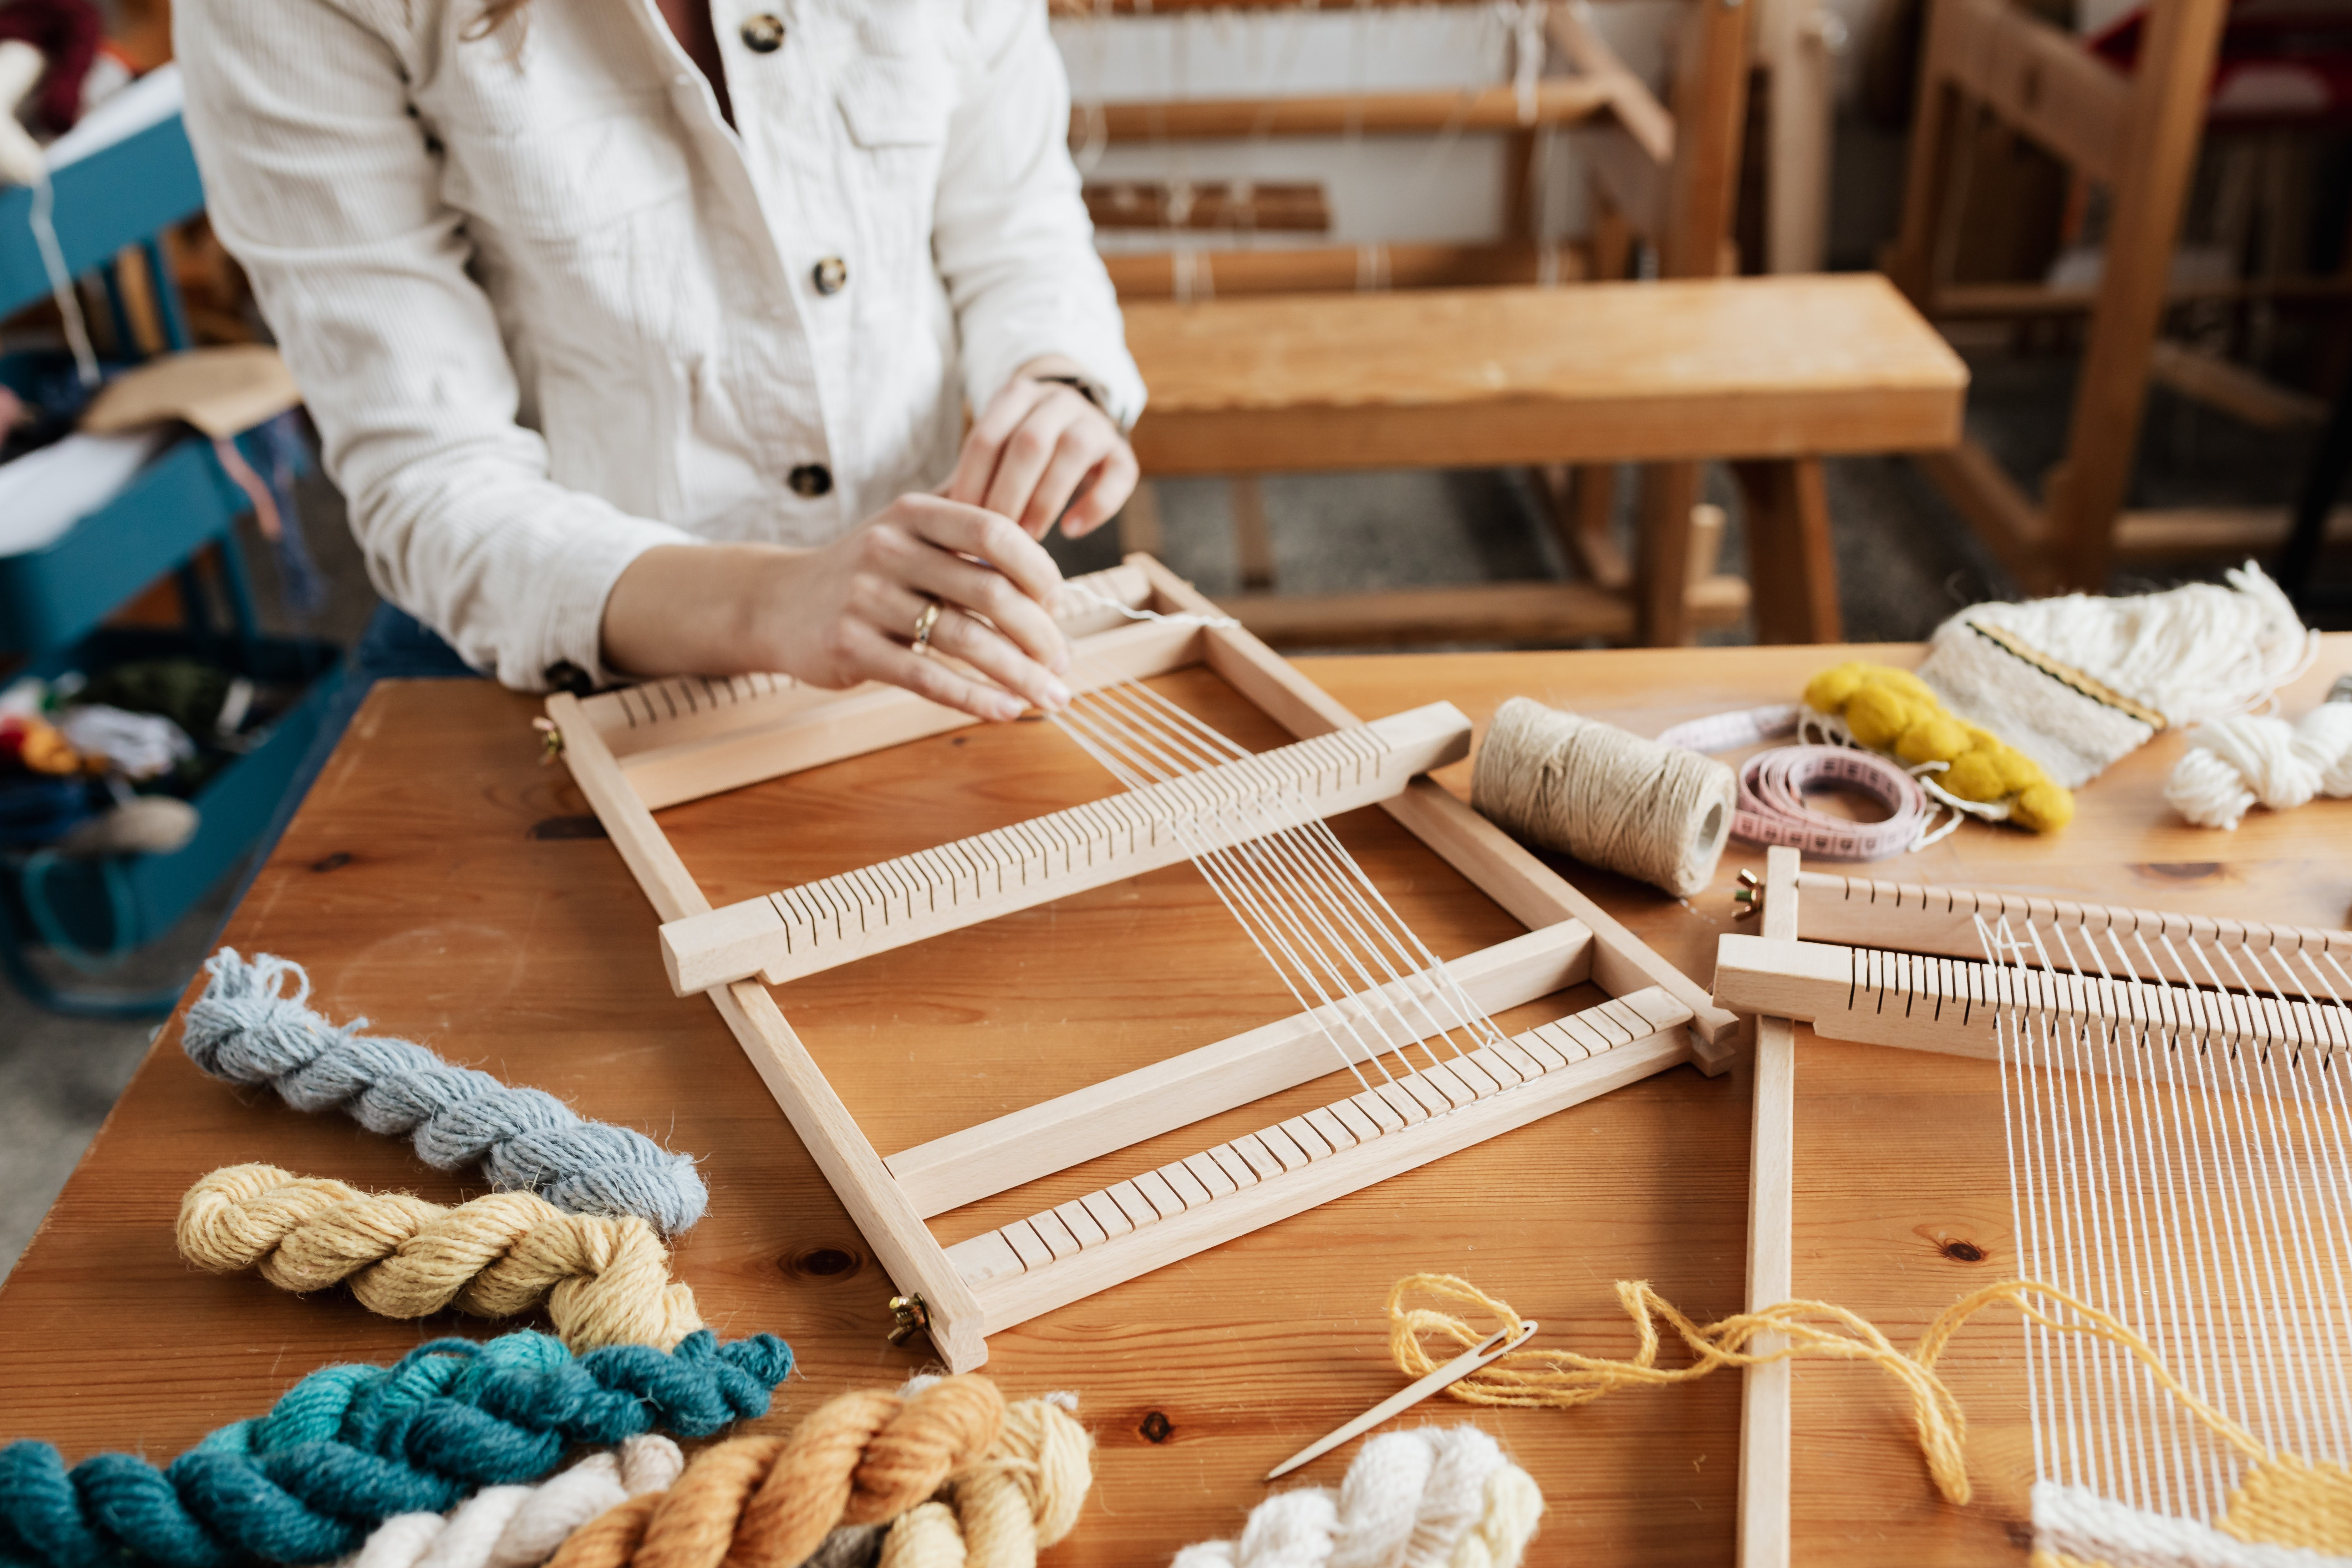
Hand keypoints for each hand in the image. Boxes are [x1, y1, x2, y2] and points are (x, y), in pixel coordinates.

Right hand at [601, 496, 1071, 721]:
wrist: (776, 602)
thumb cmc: (863, 571)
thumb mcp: (907, 531)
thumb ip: (965, 529)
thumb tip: (1044, 546)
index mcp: (913, 512)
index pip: (995, 531)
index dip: (1039, 568)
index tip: (1059, 603)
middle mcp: (888, 548)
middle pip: (989, 592)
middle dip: (1040, 633)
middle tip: (1063, 661)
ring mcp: (866, 599)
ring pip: (964, 641)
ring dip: (1019, 674)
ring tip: (1052, 695)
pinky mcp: (850, 647)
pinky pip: (926, 677)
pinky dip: (975, 698)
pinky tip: (1008, 712)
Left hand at [945, 358, 1136, 538]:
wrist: (1073, 424)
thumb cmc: (1018, 451)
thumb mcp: (994, 449)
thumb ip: (970, 479)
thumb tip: (938, 530)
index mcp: (1016, 395)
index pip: (987, 436)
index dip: (972, 482)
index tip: (961, 521)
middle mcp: (1058, 401)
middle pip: (1030, 443)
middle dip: (1009, 494)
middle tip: (995, 538)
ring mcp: (1094, 423)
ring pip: (1074, 451)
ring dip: (1046, 499)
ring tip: (1029, 538)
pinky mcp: (1123, 452)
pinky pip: (1118, 476)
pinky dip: (1095, 505)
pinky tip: (1071, 530)